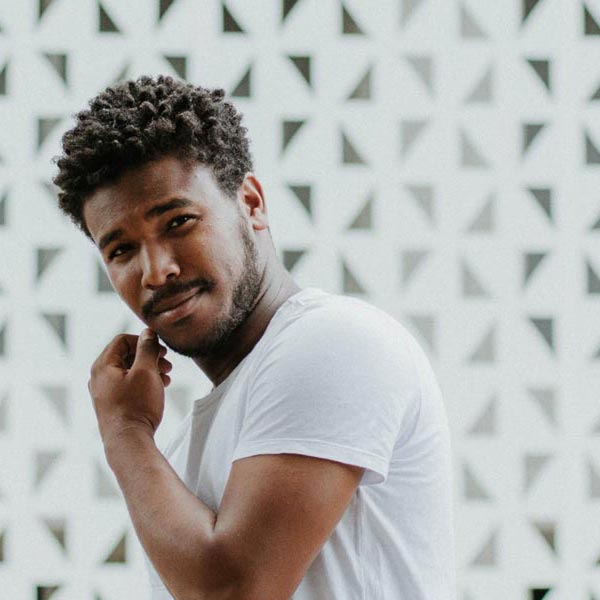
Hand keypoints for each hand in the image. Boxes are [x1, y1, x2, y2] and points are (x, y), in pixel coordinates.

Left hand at [88, 328, 172, 444]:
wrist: (129, 442)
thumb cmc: (136, 406)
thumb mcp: (146, 371)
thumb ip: (147, 349)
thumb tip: (148, 333)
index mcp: (103, 366)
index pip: (122, 340)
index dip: (144, 341)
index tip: (161, 350)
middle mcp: (99, 377)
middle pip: (126, 355)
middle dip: (149, 356)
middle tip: (167, 364)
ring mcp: (104, 392)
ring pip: (129, 370)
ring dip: (149, 369)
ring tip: (166, 377)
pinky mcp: (112, 404)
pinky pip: (128, 384)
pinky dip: (144, 382)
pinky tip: (159, 388)